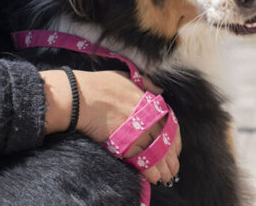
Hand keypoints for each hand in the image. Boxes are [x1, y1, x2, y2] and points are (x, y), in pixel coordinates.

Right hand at [69, 70, 181, 184]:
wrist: (79, 97)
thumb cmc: (99, 85)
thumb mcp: (127, 77)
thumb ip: (146, 84)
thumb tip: (159, 89)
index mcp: (148, 101)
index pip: (169, 123)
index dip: (174, 138)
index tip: (176, 149)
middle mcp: (146, 116)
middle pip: (165, 140)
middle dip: (170, 157)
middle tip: (173, 168)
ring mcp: (135, 129)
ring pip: (156, 152)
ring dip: (162, 166)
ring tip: (166, 177)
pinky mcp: (122, 142)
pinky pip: (141, 159)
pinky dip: (149, 170)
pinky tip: (153, 177)